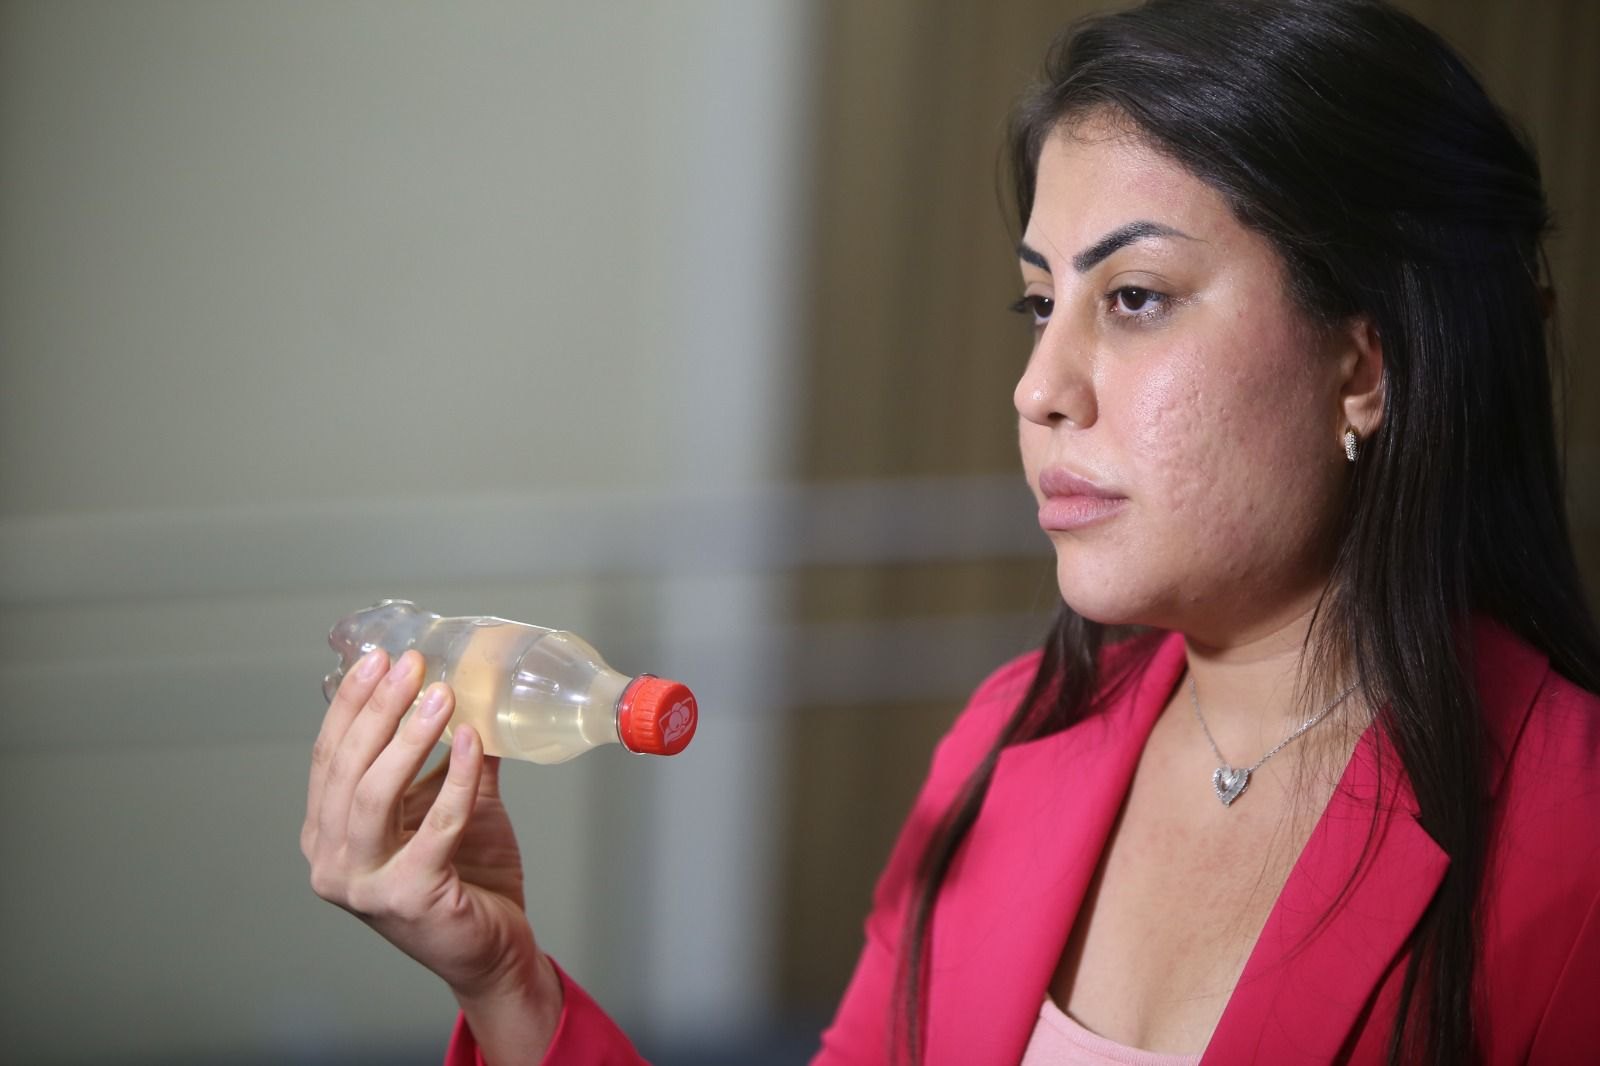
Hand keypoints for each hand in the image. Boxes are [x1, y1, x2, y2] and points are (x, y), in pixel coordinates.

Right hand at [301, 649, 558, 1030]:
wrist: (491, 950)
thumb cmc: (465, 876)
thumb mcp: (448, 803)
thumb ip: (451, 755)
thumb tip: (473, 688)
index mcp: (326, 834)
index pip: (328, 757)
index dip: (352, 705)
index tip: (380, 659)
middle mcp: (330, 862)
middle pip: (347, 769)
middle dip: (379, 709)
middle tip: (413, 665)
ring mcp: (362, 885)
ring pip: (374, 795)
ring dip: (410, 738)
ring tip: (442, 695)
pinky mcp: (407, 898)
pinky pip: (433, 826)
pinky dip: (453, 779)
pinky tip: (473, 742)